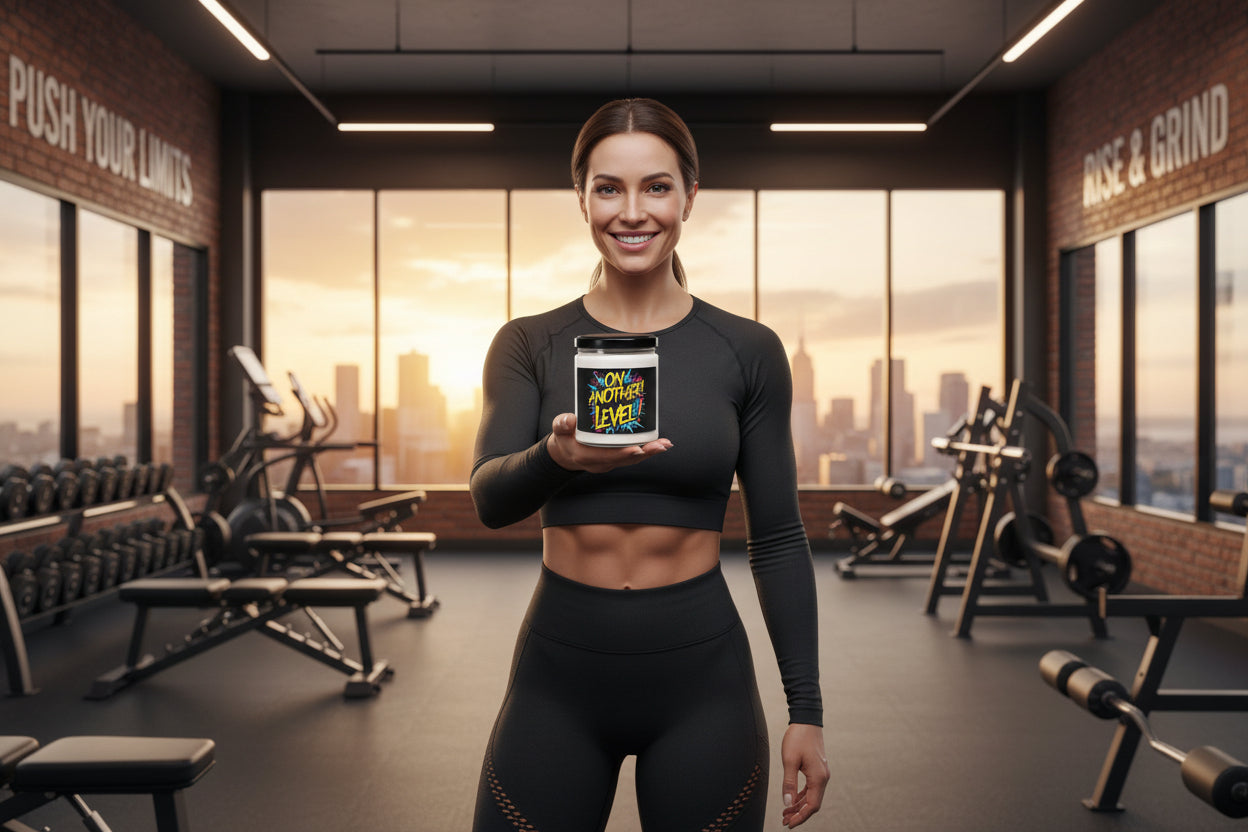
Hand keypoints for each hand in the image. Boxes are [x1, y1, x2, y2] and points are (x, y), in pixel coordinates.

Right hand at [546, 413, 671, 473]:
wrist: (565, 453)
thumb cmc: (564, 438)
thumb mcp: (558, 430)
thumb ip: (562, 424)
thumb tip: (569, 420)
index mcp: (586, 456)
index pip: (608, 456)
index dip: (623, 453)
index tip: (638, 449)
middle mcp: (601, 463)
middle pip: (626, 459)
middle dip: (645, 453)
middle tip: (662, 445)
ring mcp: (609, 462)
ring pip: (633, 460)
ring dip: (649, 452)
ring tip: (665, 444)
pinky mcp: (616, 459)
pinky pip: (633, 457)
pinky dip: (646, 451)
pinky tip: (659, 444)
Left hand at [780, 723, 827, 827]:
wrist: (806, 720)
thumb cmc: (798, 738)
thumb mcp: (789, 760)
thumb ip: (789, 783)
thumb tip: (787, 803)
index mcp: (818, 778)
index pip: (812, 806)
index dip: (800, 817)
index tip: (789, 824)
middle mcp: (823, 778)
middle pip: (813, 804)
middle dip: (799, 814)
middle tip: (784, 821)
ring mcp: (821, 773)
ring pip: (812, 796)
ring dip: (799, 805)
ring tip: (786, 813)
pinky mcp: (817, 769)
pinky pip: (811, 788)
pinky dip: (802, 796)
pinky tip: (792, 799)